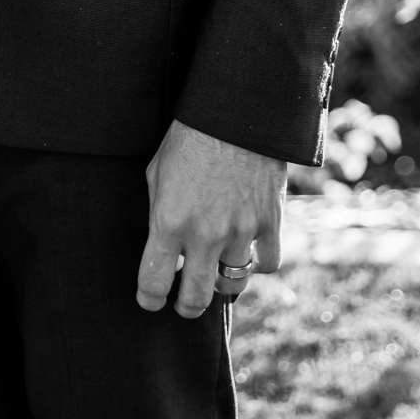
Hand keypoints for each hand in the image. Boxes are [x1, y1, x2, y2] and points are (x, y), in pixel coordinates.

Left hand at [136, 120, 285, 318]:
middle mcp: (204, 234)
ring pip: (233, 285)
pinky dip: (258, 263)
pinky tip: (248, 253)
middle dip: (186, 307)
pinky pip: (267, 264)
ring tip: (216, 275)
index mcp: (168, 221)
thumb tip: (163, 247)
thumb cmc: (187, 138)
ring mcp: (240, 231)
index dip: (149, 298)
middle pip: (195, 298)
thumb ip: (159, 214)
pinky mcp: (270, 222)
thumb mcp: (157, 173)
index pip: (153, 282)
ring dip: (222, 283)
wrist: (234, 112)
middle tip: (184, 303)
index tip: (150, 300)